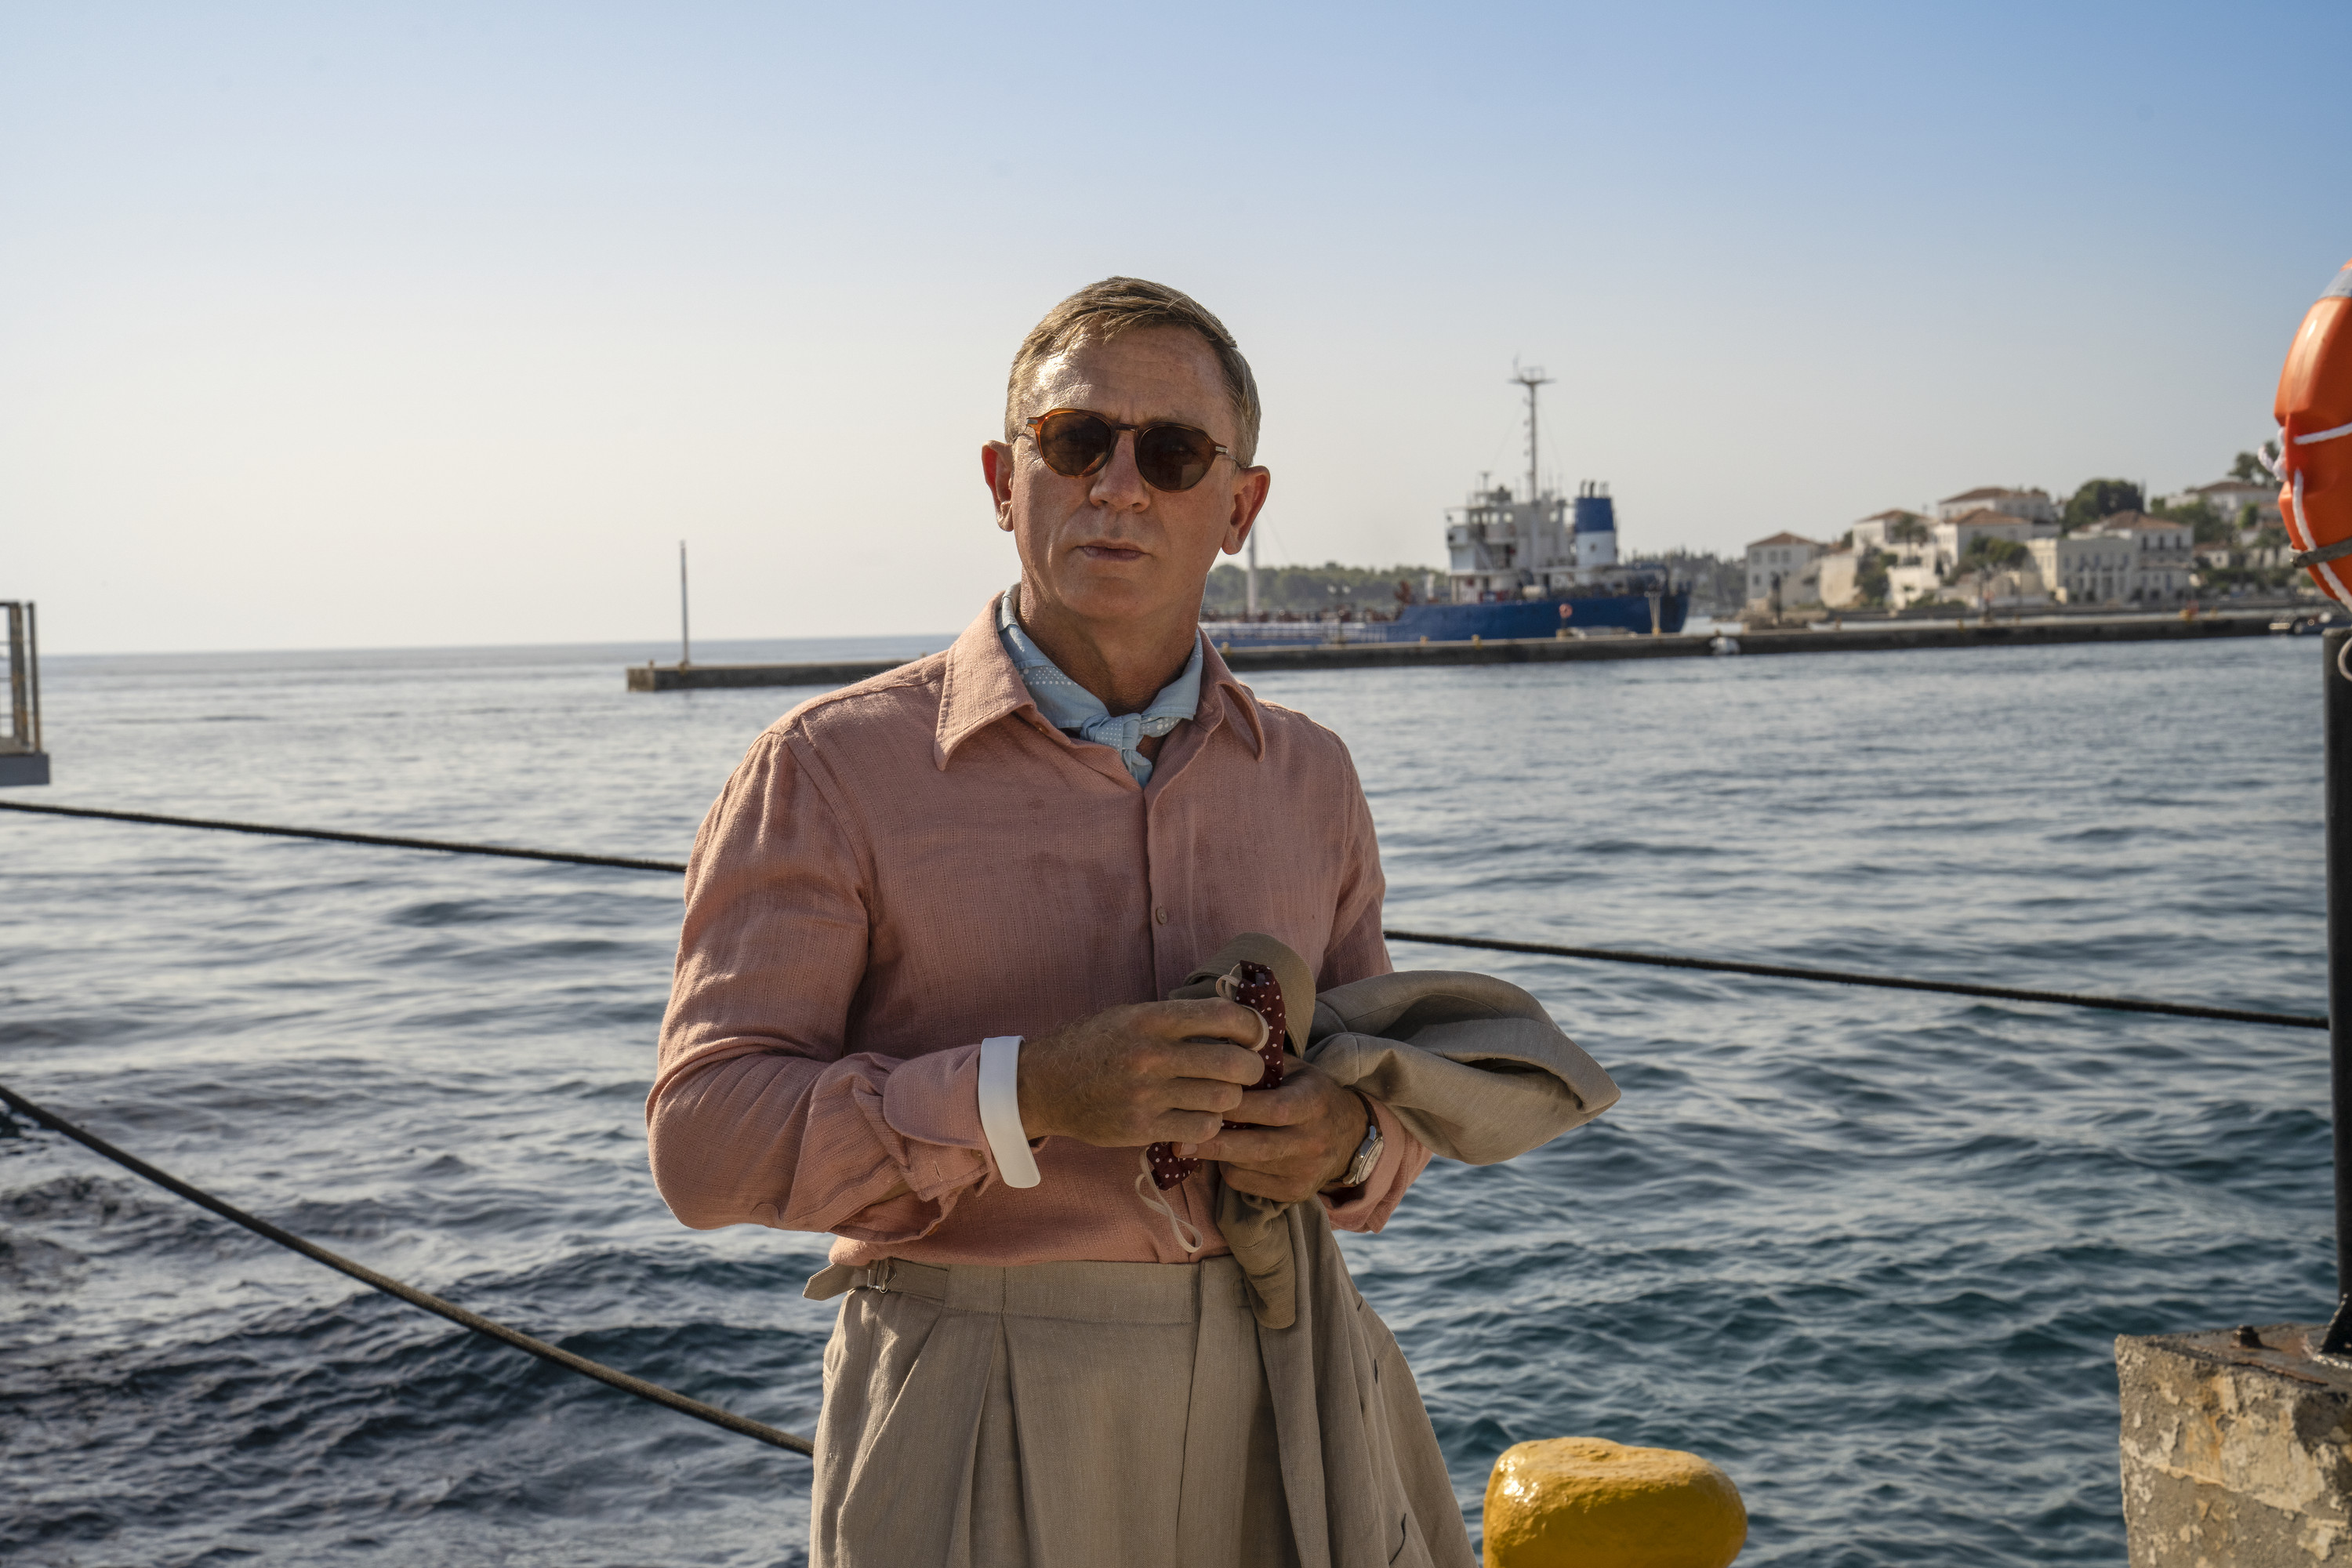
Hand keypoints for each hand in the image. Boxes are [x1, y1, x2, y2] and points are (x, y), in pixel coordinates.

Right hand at [1017, 1000, 1268, 1147]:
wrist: (1044, 1084)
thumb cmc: (1095, 1045)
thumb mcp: (1132, 1016)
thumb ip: (1178, 1019)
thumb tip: (1237, 1022)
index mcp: (1151, 1019)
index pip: (1223, 1016)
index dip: (1252, 1027)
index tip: (1255, 1036)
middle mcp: (1151, 1055)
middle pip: (1233, 1064)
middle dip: (1251, 1069)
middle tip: (1247, 1071)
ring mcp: (1146, 1094)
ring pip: (1222, 1100)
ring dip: (1230, 1099)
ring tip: (1220, 1095)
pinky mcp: (1141, 1127)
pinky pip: (1201, 1129)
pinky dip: (1209, 1124)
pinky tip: (1199, 1116)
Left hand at [1191, 1063, 1369, 1204]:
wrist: (1351, 1137)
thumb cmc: (1312, 1095)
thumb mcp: (1297, 1070)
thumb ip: (1262, 1061)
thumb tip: (1217, 1046)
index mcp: (1312, 1103)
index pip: (1270, 1108)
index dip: (1233, 1107)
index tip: (1201, 1100)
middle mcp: (1311, 1141)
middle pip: (1255, 1147)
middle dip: (1213, 1143)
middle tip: (1178, 1139)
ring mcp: (1304, 1171)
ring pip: (1245, 1169)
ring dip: (1218, 1156)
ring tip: (1199, 1142)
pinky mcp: (1295, 1193)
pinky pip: (1247, 1186)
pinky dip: (1230, 1170)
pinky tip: (1227, 1155)